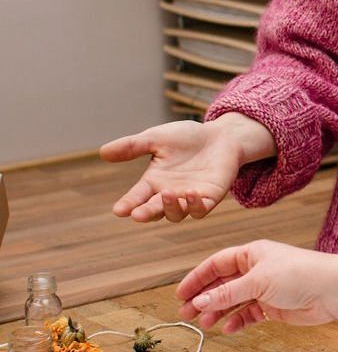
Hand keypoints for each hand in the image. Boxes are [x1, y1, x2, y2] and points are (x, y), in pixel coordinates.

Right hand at [100, 114, 273, 222]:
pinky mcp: (210, 198)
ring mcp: (190, 199)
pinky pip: (201, 210)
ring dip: (171, 207)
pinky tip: (191, 194)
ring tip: (168, 193)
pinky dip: (195, 206)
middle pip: (155, 210)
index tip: (118, 210)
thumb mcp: (157, 138)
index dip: (128, 204)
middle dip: (146, 213)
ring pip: (177, 213)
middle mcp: (169, 194)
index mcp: (153, 182)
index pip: (137, 197)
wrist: (220, 136)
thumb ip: (133, 146)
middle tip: (137, 215)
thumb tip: (102, 152)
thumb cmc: (187, 138)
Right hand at [177, 241, 337, 332]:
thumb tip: (199, 302)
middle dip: (204, 298)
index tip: (180, 294)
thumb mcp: (257, 282)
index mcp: (251, 253)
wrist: (331, 291)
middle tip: (186, 314)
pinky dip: (238, 321)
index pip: (216, 263)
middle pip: (222, 283)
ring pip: (234, 300)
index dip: (198, 278)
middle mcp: (256, 269)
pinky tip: (228, 329)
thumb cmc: (298, 275)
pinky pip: (249, 313)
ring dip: (219, 311)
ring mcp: (265, 288)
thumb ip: (227, 294)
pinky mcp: (273, 306)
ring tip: (205, 324)